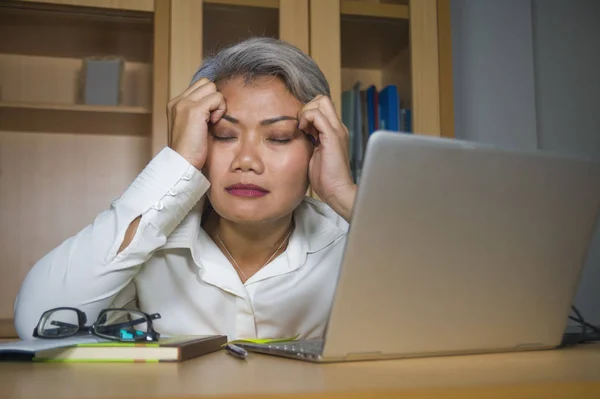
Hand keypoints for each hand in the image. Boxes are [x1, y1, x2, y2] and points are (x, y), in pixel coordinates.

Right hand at [167, 78, 226, 169]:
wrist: (182, 163)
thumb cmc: (190, 151)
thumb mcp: (192, 127)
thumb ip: (199, 113)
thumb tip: (215, 105)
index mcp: (175, 104)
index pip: (199, 86)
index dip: (209, 99)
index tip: (208, 118)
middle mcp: (178, 101)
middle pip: (206, 83)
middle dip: (214, 98)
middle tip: (212, 118)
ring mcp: (184, 103)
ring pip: (212, 87)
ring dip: (218, 103)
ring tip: (212, 120)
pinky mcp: (194, 110)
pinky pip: (216, 97)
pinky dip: (220, 109)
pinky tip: (213, 123)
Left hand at [298, 95, 356, 221]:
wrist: (337, 191)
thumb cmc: (325, 178)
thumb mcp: (314, 155)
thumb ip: (310, 142)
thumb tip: (298, 134)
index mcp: (334, 131)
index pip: (321, 107)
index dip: (307, 112)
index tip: (300, 128)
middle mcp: (338, 127)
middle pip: (322, 99)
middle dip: (306, 108)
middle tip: (300, 126)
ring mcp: (337, 130)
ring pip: (320, 102)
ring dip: (305, 112)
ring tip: (301, 129)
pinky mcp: (333, 136)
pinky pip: (317, 115)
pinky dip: (306, 118)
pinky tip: (303, 132)